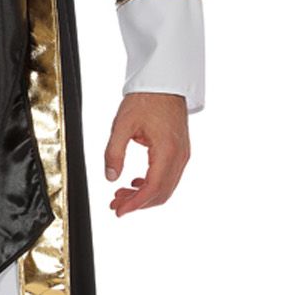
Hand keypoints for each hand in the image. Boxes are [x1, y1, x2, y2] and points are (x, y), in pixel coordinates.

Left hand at [104, 92, 189, 216]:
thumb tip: (110, 177)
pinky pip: (169, 177)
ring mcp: (183, 155)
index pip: (152, 189)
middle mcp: (179, 156)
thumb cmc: (146, 99)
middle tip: (115, 203)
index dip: (135, 204)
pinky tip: (136, 183)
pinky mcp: (180, 152)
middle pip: (161, 193)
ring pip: (166, 188)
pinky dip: (153, 185)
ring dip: (144, 196)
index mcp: (167, 151)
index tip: (118, 211)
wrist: (164, 83)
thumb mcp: (122, 124)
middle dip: (137, 203)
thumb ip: (114, 152)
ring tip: (121, 194)